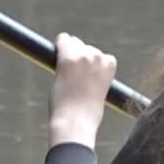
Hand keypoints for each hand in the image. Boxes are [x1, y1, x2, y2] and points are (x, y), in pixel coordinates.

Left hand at [49, 32, 116, 148]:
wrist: (76, 122)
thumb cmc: (87, 113)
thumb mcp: (99, 91)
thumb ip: (95, 76)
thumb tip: (82, 70)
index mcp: (110, 65)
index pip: (100, 55)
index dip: (90, 65)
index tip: (83, 75)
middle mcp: (98, 57)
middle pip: (86, 47)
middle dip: (78, 57)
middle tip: (72, 77)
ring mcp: (83, 57)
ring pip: (73, 42)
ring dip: (68, 53)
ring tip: (64, 73)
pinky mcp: (67, 59)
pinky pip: (62, 41)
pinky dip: (58, 45)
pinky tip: (54, 51)